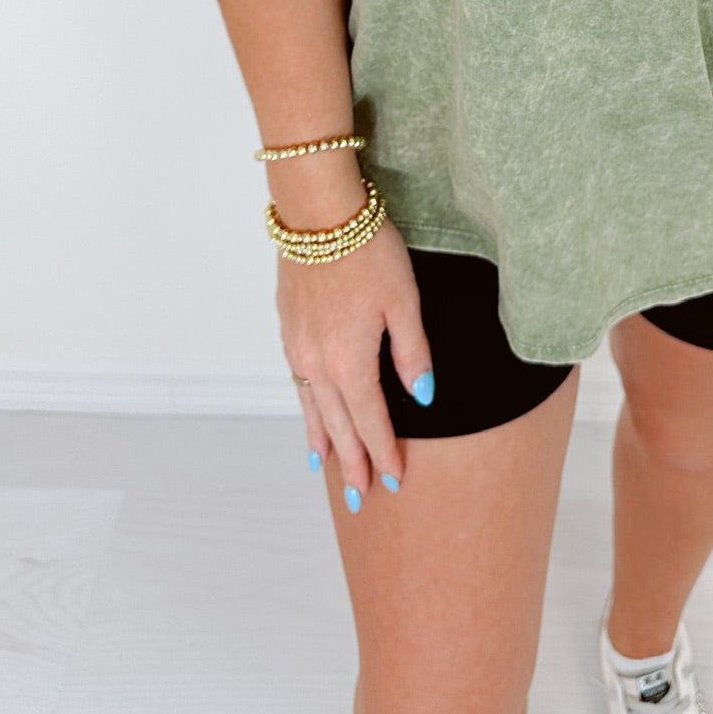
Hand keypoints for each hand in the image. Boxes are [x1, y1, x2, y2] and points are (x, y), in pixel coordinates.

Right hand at [278, 218, 431, 512]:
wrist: (318, 213)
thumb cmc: (368, 251)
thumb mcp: (404, 302)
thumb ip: (412, 354)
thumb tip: (422, 399)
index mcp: (349, 363)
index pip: (372, 422)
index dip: (384, 453)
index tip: (395, 482)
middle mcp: (317, 364)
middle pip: (339, 425)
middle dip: (352, 462)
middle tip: (361, 499)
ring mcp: (299, 347)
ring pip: (313, 408)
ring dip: (324, 440)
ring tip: (329, 469)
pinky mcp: (290, 327)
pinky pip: (298, 383)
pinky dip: (306, 408)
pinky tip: (310, 414)